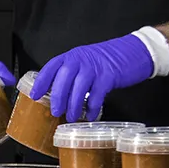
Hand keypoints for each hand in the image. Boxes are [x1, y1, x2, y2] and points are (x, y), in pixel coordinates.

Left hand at [31, 34, 153, 122]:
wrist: (134, 51)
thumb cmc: (107, 60)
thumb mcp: (86, 62)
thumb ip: (72, 74)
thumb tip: (58, 94)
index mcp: (72, 56)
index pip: (51, 67)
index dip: (41, 82)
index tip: (34, 95)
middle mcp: (81, 59)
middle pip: (63, 78)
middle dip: (57, 97)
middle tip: (56, 111)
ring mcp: (95, 67)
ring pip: (79, 87)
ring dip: (74, 104)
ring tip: (72, 116)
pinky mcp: (109, 75)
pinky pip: (97, 94)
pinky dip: (93, 106)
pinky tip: (90, 114)